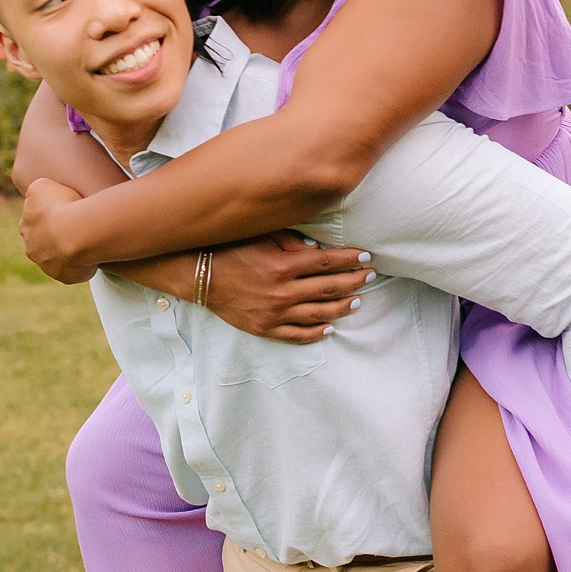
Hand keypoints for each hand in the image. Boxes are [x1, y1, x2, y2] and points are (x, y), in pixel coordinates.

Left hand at [21, 177, 98, 283]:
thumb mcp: (42, 185)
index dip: (50, 217)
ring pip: (58, 259)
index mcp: (26, 228)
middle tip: (77, 227)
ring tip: (88, 241)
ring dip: (69, 252)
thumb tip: (38, 195)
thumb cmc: (62, 205)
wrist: (77, 232)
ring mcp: (48, 266)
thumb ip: (37, 191)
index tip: (66, 211)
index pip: (35, 223)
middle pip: (44, 244)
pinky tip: (92, 254)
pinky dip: (81, 265)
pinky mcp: (65, 277)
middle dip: (57, 237)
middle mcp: (33, 250)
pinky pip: (74, 271)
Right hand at [205, 232, 374, 343]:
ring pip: (319, 314)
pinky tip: (329, 327)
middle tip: (371, 276)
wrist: (199, 276)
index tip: (367, 257)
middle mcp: (282, 291)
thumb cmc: (230, 249)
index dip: (350, 259)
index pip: (328, 262)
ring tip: (357, 301)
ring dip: (342, 307)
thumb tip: (319, 248)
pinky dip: (316, 332)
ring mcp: (275, 313)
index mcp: (283, 265)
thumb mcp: (261, 237)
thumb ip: (291, 241)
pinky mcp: (265, 328)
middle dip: (354, 281)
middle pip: (329, 288)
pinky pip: (297, 334)